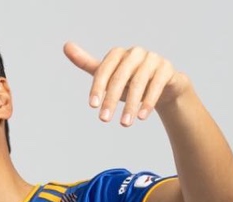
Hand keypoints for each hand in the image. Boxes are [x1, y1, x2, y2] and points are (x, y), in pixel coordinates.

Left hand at [63, 41, 184, 124]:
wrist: (162, 86)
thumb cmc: (130, 81)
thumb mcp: (108, 75)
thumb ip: (88, 64)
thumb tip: (66, 46)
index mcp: (119, 54)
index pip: (104, 69)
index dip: (97, 87)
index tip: (92, 106)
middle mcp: (136, 53)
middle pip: (120, 76)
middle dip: (111, 99)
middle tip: (104, 120)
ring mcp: (152, 59)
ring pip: (139, 82)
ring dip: (130, 105)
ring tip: (124, 124)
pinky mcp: (166, 69)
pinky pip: (157, 85)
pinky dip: (148, 101)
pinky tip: (142, 117)